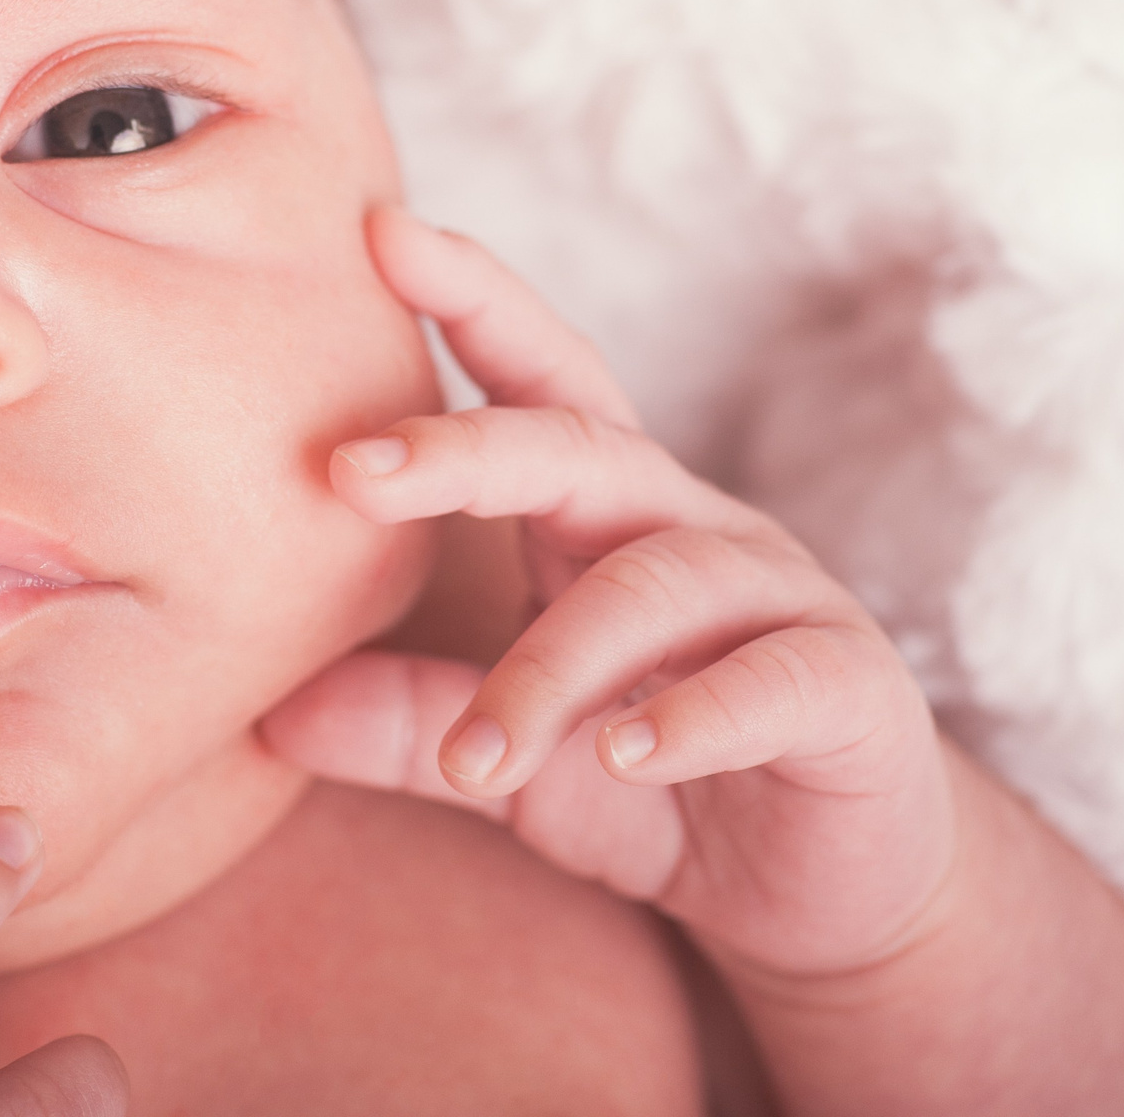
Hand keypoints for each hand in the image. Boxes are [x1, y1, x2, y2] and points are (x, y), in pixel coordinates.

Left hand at [262, 209, 954, 980]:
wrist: (828, 891)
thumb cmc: (650, 786)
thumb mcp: (513, 763)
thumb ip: (411, 725)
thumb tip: (273, 711)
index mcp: (599, 513)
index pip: (533, 380)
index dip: (469, 298)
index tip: (378, 232)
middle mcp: (687, 526)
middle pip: (581, 445)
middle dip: (463, 448)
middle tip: (350, 472)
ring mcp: (779, 598)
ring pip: (654, 587)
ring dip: (551, 671)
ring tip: (479, 756)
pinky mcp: (850, 689)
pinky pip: (773, 680)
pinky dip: (696, 715)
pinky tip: (628, 757)